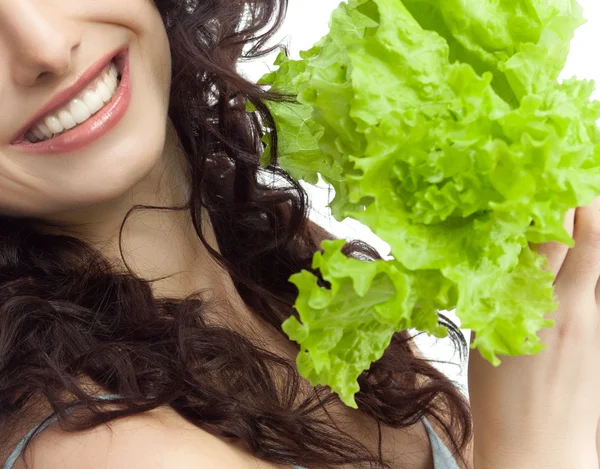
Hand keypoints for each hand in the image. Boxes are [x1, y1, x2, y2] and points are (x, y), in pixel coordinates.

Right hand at [468, 200, 599, 468]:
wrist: (542, 448)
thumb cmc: (503, 401)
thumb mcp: (488, 340)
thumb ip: (497, 294)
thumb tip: (500, 256)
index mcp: (529, 308)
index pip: (544, 237)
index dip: (542, 201)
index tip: (531, 178)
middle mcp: (570, 307)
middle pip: (583, 234)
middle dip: (577, 200)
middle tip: (560, 177)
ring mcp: (596, 320)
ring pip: (599, 254)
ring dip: (589, 224)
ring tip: (576, 204)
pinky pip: (599, 282)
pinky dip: (591, 257)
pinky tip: (577, 250)